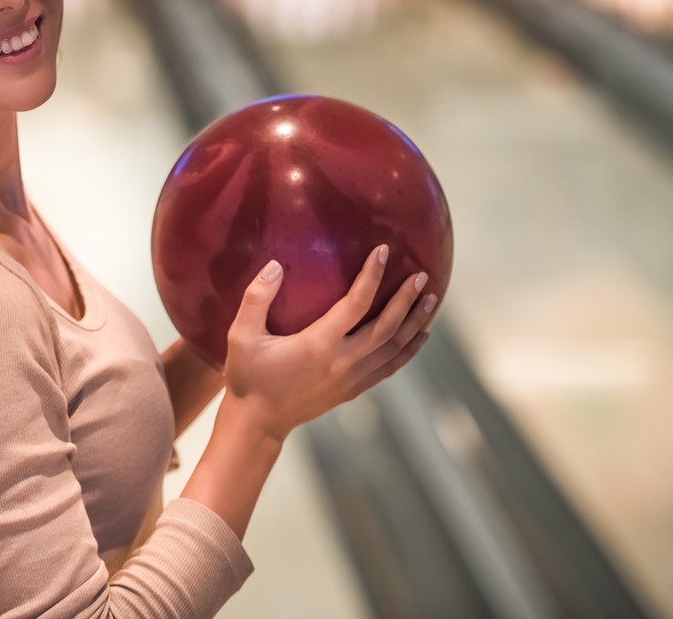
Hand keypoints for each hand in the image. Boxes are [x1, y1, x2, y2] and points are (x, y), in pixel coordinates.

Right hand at [222, 245, 436, 442]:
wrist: (258, 422)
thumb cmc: (248, 376)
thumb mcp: (241, 336)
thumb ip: (256, 298)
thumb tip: (275, 265)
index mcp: (318, 344)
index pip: (356, 303)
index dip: (372, 275)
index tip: (383, 251)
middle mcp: (342, 362)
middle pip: (386, 326)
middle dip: (407, 299)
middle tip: (422, 274)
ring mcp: (351, 379)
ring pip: (394, 348)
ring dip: (415, 322)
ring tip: (431, 298)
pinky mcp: (353, 390)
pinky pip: (390, 367)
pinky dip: (409, 350)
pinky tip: (420, 335)